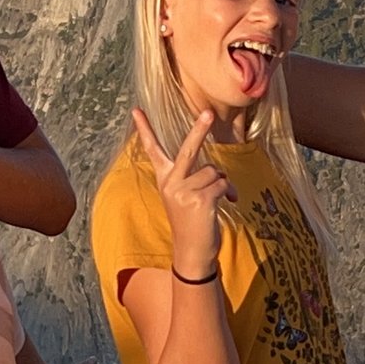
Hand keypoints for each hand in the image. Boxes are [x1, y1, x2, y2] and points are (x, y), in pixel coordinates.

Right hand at [132, 108, 233, 277]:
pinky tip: (224, 205)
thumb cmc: (193, 224)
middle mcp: (171, 183)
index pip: (153, 150)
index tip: (136, 110)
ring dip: (222, 184)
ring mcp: (184, 191)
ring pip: (214, 171)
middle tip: (208, 112)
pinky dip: (228, 193)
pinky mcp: (200, 200)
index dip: (145, 129)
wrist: (192, 253)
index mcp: (165, 180)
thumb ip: (198, 179)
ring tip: (218, 200)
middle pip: (188, 149)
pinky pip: (222, 184)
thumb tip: (221, 175)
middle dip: (200, 129)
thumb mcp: (188, 198)